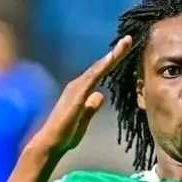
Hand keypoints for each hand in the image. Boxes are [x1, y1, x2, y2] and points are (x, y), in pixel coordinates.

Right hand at [30, 35, 131, 153]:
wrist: (51, 142)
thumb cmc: (65, 134)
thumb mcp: (84, 119)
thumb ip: (92, 107)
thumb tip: (100, 95)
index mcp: (81, 91)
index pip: (100, 73)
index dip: (112, 61)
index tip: (125, 49)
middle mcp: (78, 85)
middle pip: (100, 66)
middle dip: (115, 53)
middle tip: (129, 39)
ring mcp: (76, 88)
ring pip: (98, 68)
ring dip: (112, 55)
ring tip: (126, 43)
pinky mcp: (77, 94)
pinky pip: (92, 77)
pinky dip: (103, 66)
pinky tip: (112, 58)